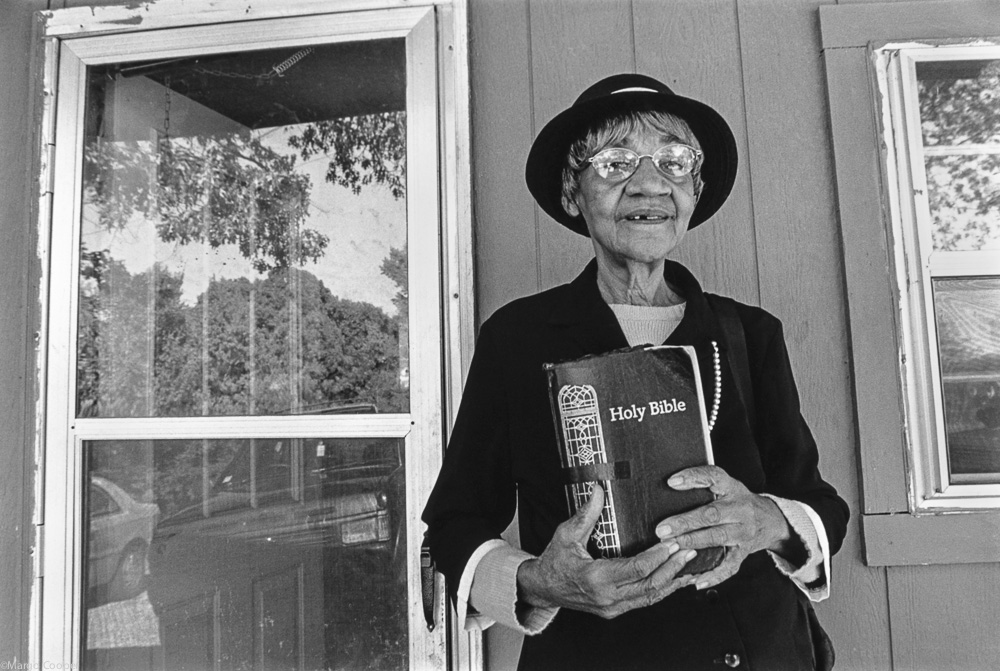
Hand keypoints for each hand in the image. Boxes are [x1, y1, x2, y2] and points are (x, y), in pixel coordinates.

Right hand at [517, 483, 696, 618]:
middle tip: (690, 551)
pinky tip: (674, 579)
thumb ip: (586, 514)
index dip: (658, 557)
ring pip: (652, 597)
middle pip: (651, 585)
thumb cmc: (554, 562)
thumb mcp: (566, 535)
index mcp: (596, 578)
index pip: (637, 569)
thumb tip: (599, 491)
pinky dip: (662, 589)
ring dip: (672, 581)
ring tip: (690, 565)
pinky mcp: (616, 609)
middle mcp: (608, 597)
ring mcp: (613, 607)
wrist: (543, 588)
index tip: (672, 543)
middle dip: (673, 568)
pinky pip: (645, 601)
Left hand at [655, 465, 795, 589]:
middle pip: (712, 514)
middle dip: (685, 522)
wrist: (771, 520)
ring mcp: (743, 532)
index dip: (693, 477)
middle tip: (662, 529)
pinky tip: (697, 580)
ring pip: (718, 537)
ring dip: (694, 542)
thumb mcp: (727, 487)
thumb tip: (667, 489)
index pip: (713, 477)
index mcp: (732, 488)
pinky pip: (729, 565)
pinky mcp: (744, 552)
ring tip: (673, 546)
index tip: (672, 482)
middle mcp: (740, 509)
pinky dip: (713, 575)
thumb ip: (704, 487)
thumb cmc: (738, 501)